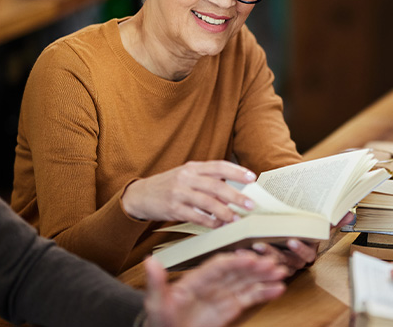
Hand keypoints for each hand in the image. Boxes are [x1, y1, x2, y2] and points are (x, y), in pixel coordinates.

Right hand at [122, 161, 256, 227]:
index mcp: (192, 167)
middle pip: (216, 185)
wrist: (140, 195)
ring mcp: (178, 193)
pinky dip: (209, 221)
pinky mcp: (172, 208)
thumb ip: (207, 181)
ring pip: (207, 202)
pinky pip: (195, 216)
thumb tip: (233, 194)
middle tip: (249, 205)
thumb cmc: (168, 186)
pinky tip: (218, 225)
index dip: (236, 171)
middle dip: (235, 195)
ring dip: (224, 212)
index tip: (252, 177)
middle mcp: (186, 177)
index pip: (218, 166)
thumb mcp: (186, 176)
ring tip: (235, 219)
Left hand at [143, 252, 285, 326]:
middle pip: (237, 272)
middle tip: (273, 263)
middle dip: (256, 267)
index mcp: (196, 279)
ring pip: (247, 282)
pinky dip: (264, 293)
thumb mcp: (155, 303)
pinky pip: (249, 298)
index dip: (235, 262)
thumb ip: (156, 282)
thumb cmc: (160, 320)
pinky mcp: (230, 308)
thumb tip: (150, 261)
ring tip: (282, 273)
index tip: (250, 258)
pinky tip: (278, 289)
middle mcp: (212, 284)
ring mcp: (222, 295)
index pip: (218, 266)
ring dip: (264, 277)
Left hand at [249, 212, 352, 274]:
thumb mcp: (315, 224)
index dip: (299, 249)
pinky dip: (246, 258)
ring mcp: (277, 265)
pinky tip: (236, 249)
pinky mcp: (262, 266)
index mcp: (306, 253)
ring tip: (246, 246)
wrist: (283, 230)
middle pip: (283, 262)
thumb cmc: (300, 228)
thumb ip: (332, 220)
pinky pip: (254, 265)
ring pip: (267, 265)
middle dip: (272, 254)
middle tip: (260, 244)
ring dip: (257, 257)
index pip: (306, 255)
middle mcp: (292, 262)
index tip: (291, 239)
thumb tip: (350, 213)